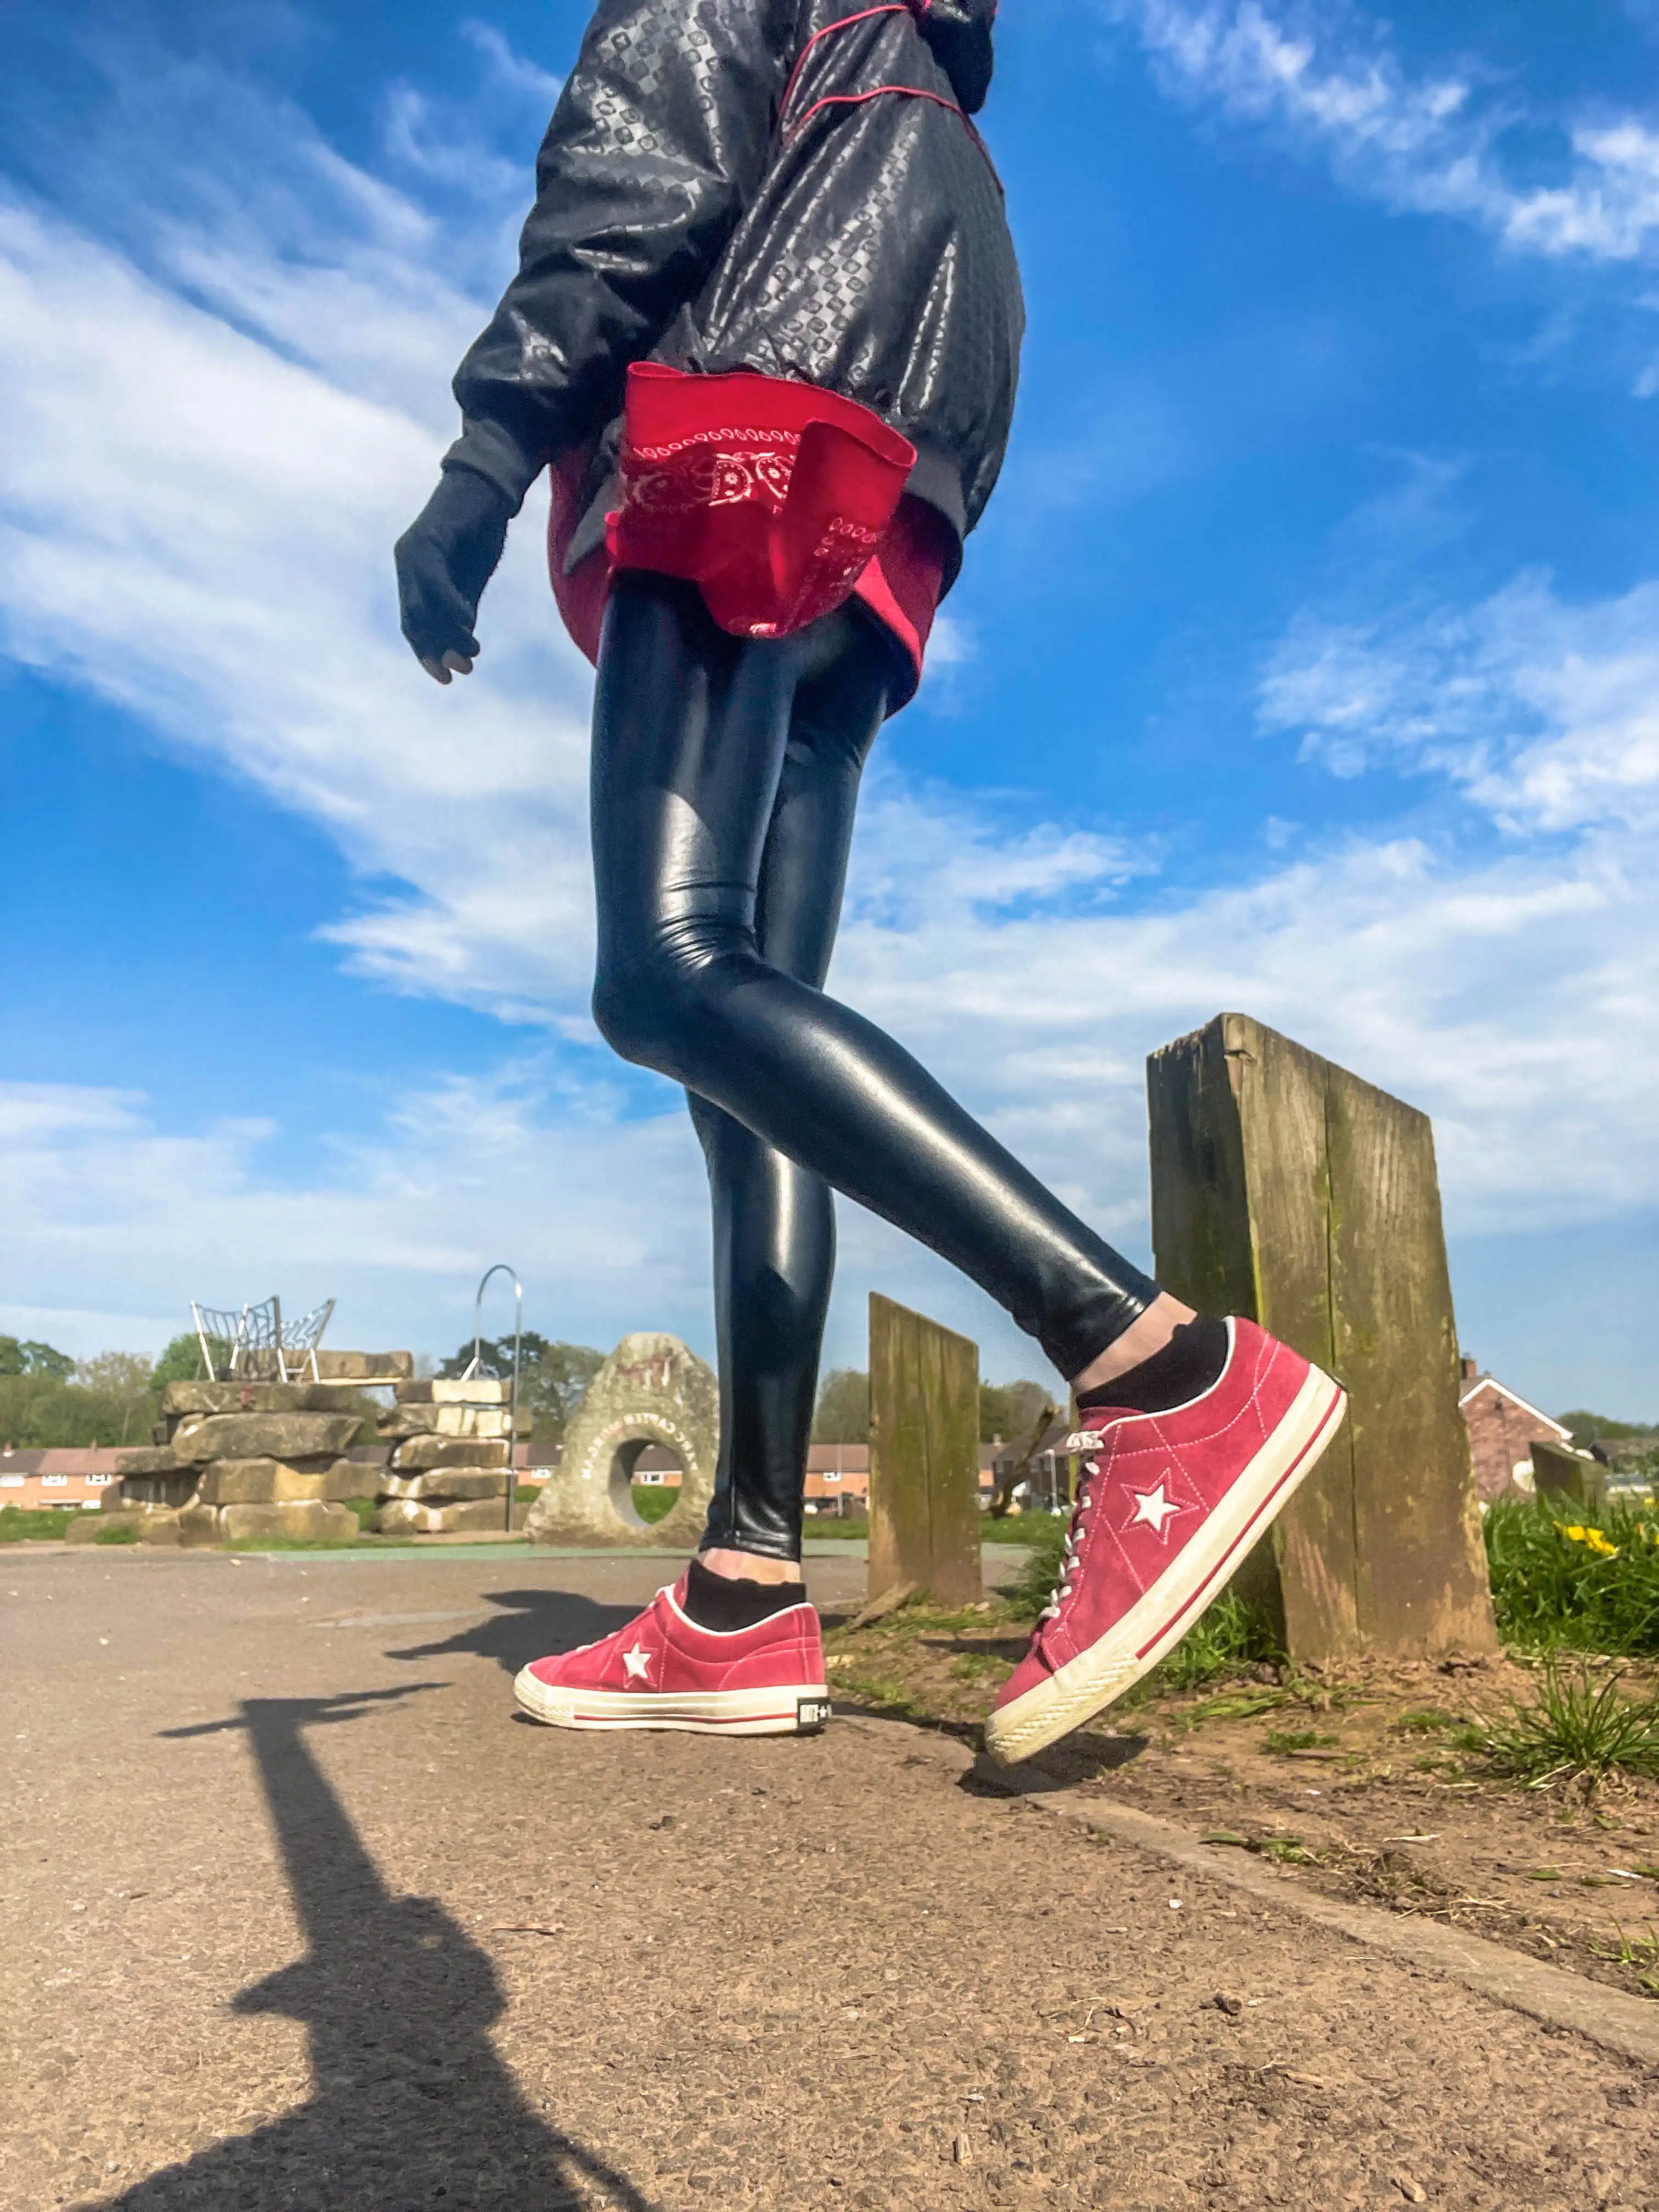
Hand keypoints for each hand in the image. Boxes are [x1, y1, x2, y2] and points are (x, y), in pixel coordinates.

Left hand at [394, 466, 512, 681]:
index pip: (414, 625)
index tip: (448, 678)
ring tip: (472, 652)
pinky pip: (434, 583)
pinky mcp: (427, 542)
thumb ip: (462, 611)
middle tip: (462, 671)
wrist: (489, 490)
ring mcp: (412, 553)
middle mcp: (406, 565)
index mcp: (414, 576)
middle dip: (437, 650)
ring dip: (448, 634)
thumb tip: (460, 648)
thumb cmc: (481, 532)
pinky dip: (450, 606)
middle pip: (414, 622)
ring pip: (421, 608)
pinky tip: (467, 622)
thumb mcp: (471, 582)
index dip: (428, 654)